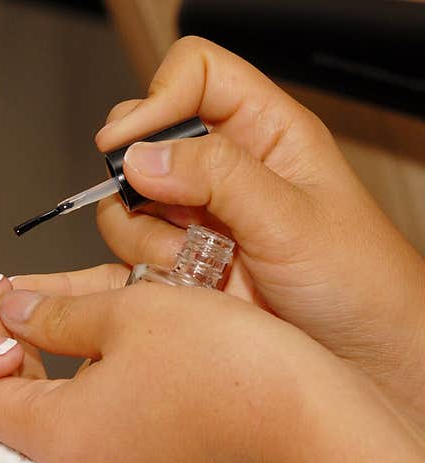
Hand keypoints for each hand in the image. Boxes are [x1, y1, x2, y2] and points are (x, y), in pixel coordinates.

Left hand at [0, 278, 424, 462]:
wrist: (308, 416)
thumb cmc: (221, 361)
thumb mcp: (126, 312)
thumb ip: (55, 314)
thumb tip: (12, 311)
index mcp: (59, 434)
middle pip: (20, 410)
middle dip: (16, 353)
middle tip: (22, 305)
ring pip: (63, 419)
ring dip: (57, 369)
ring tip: (67, 316)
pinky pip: (101, 434)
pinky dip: (93, 393)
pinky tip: (111, 351)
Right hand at [94, 37, 424, 425]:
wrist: (361, 361)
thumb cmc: (359, 283)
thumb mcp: (292, 218)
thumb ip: (218, 177)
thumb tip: (143, 156)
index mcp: (263, 133)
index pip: (193, 75)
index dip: (157, 98)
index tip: (127, 142)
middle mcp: (221, 172)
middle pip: (143, 138)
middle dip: (139, 178)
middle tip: (161, 208)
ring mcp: (194, 220)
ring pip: (126, 203)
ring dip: (148, 238)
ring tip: (199, 264)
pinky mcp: (177, 265)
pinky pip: (129, 254)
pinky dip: (146, 272)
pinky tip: (191, 287)